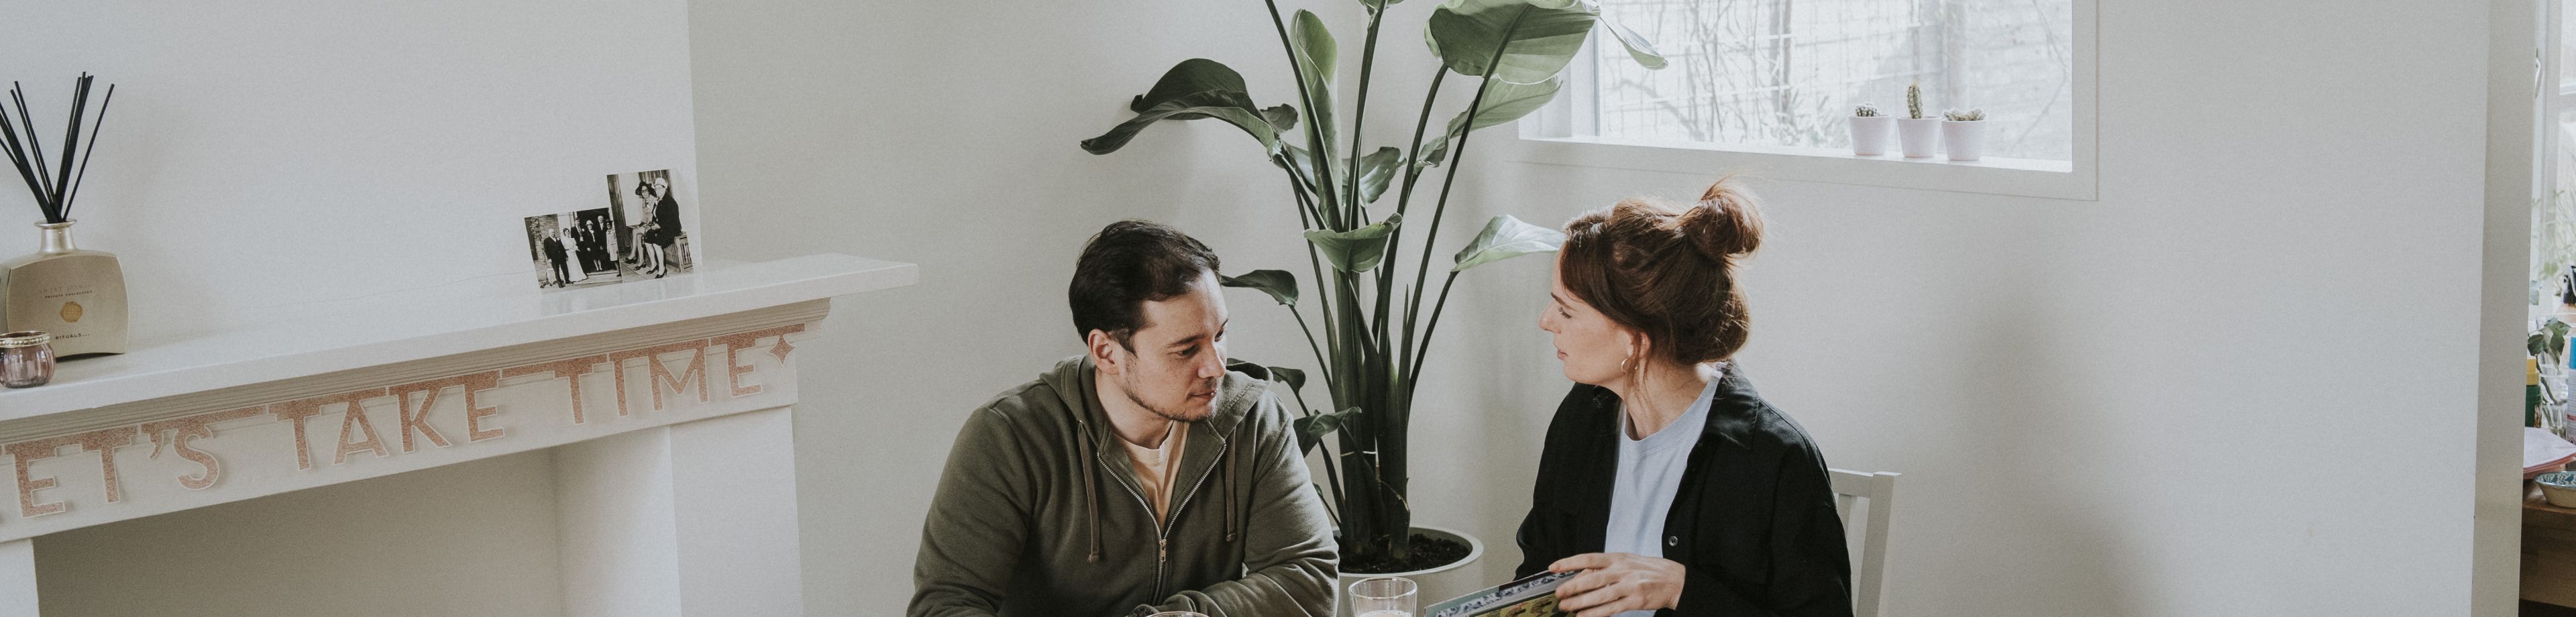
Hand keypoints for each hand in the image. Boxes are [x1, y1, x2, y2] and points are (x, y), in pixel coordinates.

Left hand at [1548, 552, 1685, 616]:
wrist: (1675, 580)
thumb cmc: (1648, 570)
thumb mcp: (1626, 561)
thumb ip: (1605, 568)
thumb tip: (1581, 575)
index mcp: (1617, 558)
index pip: (1588, 558)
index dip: (1569, 563)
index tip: (1553, 567)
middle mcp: (1622, 570)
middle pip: (1591, 579)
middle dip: (1572, 587)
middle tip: (1558, 594)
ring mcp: (1629, 586)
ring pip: (1599, 595)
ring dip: (1580, 603)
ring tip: (1566, 607)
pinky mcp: (1635, 601)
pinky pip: (1611, 608)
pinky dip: (1596, 613)